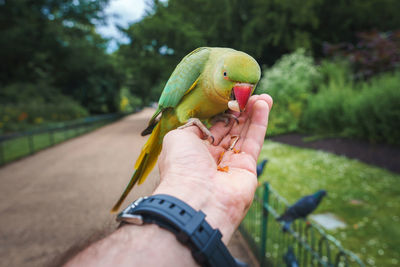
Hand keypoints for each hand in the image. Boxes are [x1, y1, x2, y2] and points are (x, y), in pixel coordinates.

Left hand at [154, 94, 272, 242]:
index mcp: (194, 151)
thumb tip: (203, 123)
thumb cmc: (181, 166)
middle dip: (239, 111)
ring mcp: (232, 164)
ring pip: (244, 133)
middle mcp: (213, 158)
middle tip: (248, 93)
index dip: (222, 112)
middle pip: (230, 129)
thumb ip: (193, 126)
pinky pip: (254, 140)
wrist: (197, 197)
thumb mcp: (177, 138)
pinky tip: (263, 105)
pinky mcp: (248, 168)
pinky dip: (259, 122)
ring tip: (260, 95)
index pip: (213, 127)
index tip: (230, 96)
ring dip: (252, 113)